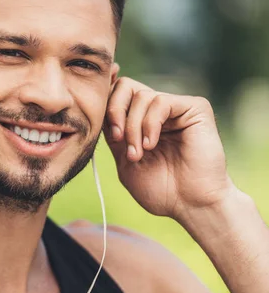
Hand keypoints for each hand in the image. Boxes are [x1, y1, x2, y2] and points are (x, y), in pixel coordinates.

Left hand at [103, 77, 233, 220]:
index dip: (105, 103)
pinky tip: (151, 145)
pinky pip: (161, 102)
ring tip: (138, 154)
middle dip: (115, 111)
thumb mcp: (123, 158)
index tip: (104, 127)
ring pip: (141, 96)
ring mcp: (177, 107)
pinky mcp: (196, 108)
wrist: (190, 206)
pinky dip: (150, 124)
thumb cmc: (159, 189)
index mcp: (141, 119)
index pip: (116, 93)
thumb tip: (97, 106)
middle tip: (117, 138)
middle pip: (126, 86)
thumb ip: (112, 132)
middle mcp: (158, 109)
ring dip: (132, 127)